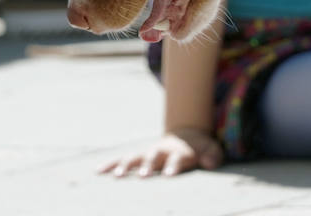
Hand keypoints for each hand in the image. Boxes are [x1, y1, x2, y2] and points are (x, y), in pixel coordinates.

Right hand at [97, 128, 223, 176]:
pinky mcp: (137, 156)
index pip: (176, 159)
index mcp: (179, 151)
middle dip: (146, 165)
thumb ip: (213, 155)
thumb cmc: (199, 148)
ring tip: (115, 176)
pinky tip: (98, 171)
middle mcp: (160, 150)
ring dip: (125, 165)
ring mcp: (147, 152)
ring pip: (134, 157)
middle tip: (142, 176)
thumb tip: (210, 162)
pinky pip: (121, 159)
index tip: (168, 176)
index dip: (173, 166)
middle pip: (152, 157)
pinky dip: (110, 164)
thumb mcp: (211, 149)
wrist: (185, 135)